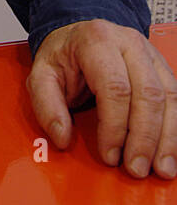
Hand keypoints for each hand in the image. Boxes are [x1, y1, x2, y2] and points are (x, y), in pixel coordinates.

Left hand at [27, 18, 176, 178]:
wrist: (78, 36)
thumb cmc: (63, 56)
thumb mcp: (41, 75)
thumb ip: (47, 106)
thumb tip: (62, 138)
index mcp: (96, 41)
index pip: (115, 88)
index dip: (116, 127)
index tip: (110, 155)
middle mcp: (128, 43)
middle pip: (147, 93)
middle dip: (145, 137)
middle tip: (136, 168)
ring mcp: (149, 54)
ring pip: (169, 96)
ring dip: (167, 138)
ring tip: (160, 168)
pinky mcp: (161, 67)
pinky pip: (176, 99)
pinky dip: (174, 129)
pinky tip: (169, 152)